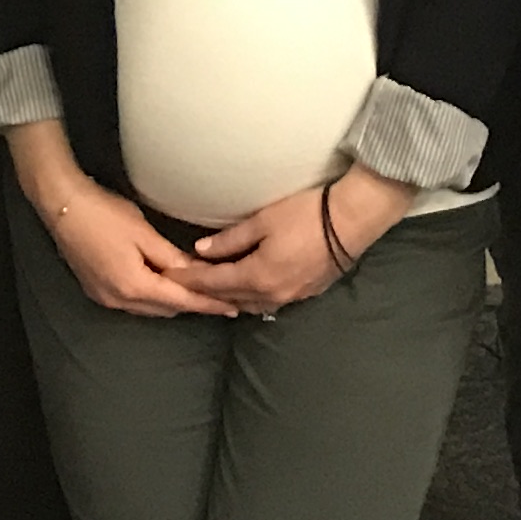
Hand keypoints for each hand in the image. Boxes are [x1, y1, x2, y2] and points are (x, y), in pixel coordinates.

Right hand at [9, 124, 241, 317]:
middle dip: (192, 303)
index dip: (207, 304)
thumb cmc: (104, 214)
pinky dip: (152, 296)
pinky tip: (162, 282)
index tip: (231, 307)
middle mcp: (119, 300)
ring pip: (149, 308)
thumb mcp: (143, 233)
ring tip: (196, 289)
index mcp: (134, 286)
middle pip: (166, 309)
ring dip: (171, 300)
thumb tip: (197, 273)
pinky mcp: (97, 290)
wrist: (61, 207)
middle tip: (218, 293)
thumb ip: (171, 258)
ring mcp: (105, 298)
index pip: (180, 301)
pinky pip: (133, 301)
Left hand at [194, 167, 413, 314]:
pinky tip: (247, 290)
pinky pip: (269, 303)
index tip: (170, 277)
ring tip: (212, 290)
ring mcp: (290, 297)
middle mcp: (271, 294)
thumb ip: (230, 239)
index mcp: (257, 276)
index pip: (213, 283)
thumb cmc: (306, 214)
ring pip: (250, 305)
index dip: (190, 280)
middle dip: (206, 292)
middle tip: (185, 284)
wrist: (351, 221)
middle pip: (230, 298)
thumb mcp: (263, 221)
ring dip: (230, 298)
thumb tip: (201, 251)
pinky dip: (252, 298)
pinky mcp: (305, 293)